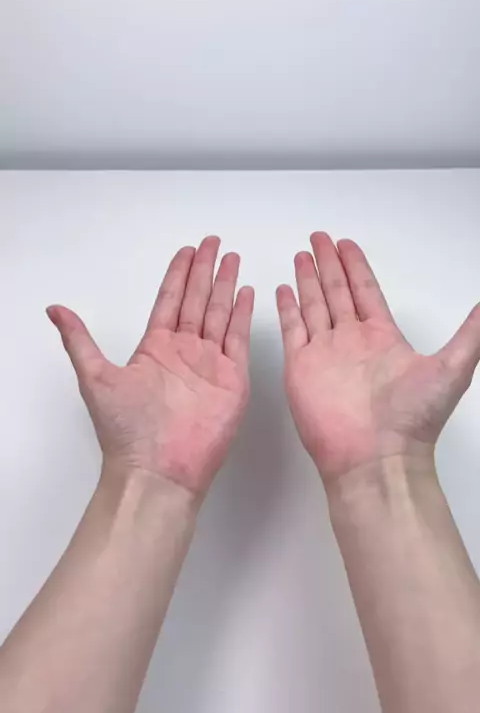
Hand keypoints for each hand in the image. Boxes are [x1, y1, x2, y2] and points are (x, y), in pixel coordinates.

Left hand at [47, 236, 253, 496]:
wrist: (158, 470)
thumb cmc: (127, 430)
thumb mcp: (95, 377)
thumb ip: (79, 341)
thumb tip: (55, 310)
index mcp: (155, 349)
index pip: (169, 300)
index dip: (179, 274)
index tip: (187, 251)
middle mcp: (184, 352)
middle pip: (197, 300)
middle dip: (206, 271)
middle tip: (213, 243)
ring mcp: (209, 364)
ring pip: (219, 313)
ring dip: (225, 285)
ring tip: (232, 259)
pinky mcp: (232, 379)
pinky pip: (239, 339)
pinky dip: (242, 314)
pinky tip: (246, 293)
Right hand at [277, 232, 479, 484]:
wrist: (375, 457)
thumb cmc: (412, 417)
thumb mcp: (453, 367)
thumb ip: (471, 333)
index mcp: (383, 337)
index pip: (367, 291)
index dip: (356, 266)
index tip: (347, 244)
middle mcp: (352, 341)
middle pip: (337, 292)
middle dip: (328, 264)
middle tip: (319, 237)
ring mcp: (325, 353)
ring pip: (314, 306)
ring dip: (307, 280)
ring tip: (301, 255)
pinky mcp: (301, 367)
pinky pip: (293, 329)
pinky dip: (287, 308)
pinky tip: (284, 289)